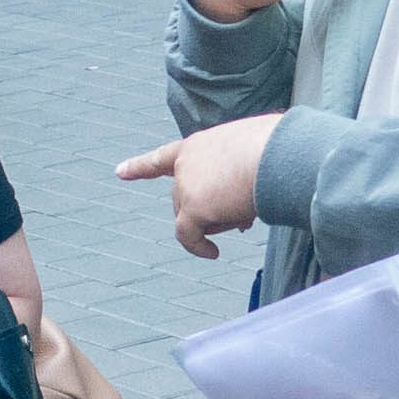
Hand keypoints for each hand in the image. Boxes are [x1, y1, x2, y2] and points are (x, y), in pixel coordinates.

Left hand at [114, 113, 280, 259]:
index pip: (163, 157)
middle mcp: (185, 163)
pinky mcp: (193, 208)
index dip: (140, 166)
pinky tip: (213, 253)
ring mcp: (186, 185)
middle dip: (211, 209)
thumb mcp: (251, 151)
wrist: (278, 153)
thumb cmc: (276, 148)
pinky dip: (198, 246)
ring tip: (247, 211)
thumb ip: (237, 174)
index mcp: (197, 145)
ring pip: (196, 217)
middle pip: (187, 199)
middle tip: (243, 212)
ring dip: (219, 220)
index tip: (120, 172)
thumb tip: (241, 211)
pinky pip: (188, 236)